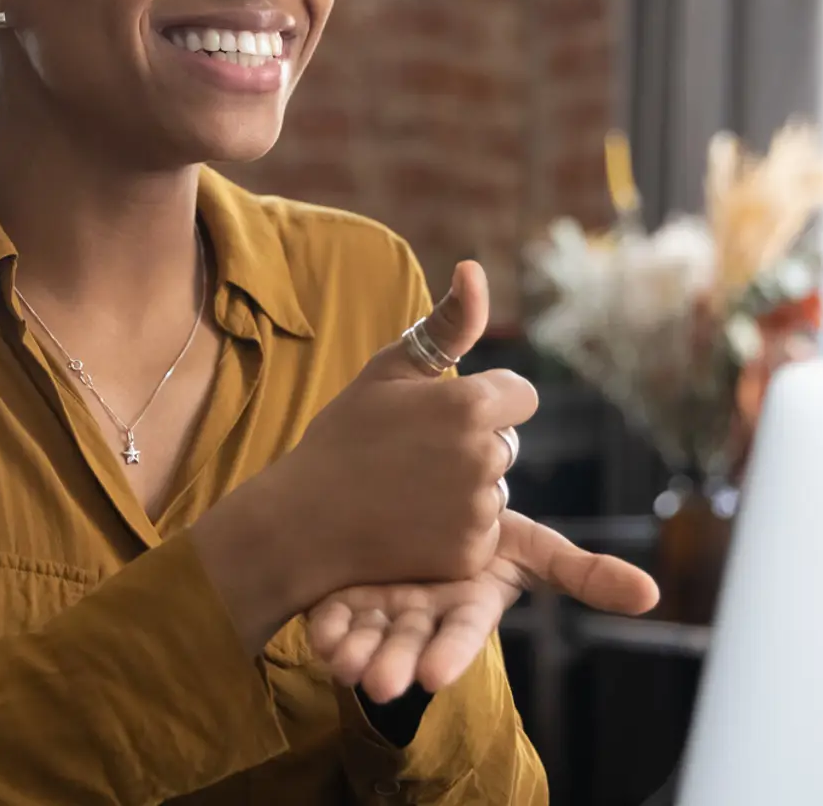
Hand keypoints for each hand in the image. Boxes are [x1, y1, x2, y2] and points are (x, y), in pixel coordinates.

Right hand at [191, 262, 531, 648]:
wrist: (302, 521)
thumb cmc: (344, 436)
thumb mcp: (390, 369)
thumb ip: (447, 323)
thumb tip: (475, 268)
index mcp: (471, 404)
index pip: (521, 396)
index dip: (487, 401)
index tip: (442, 413)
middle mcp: (485, 456)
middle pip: (507, 442)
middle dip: (474, 444)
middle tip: (413, 455)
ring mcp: (479, 509)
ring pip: (494, 488)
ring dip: (466, 488)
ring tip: (407, 490)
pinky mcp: (471, 554)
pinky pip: (483, 531)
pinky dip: (456, 531)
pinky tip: (411, 524)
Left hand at [305, 510, 662, 701]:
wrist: (423, 500)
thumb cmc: (484, 531)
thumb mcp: (531, 545)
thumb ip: (584, 572)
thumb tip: (652, 595)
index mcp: (470, 601)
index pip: (465, 633)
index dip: (451, 653)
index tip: (434, 679)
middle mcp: (426, 611)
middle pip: (411, 644)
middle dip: (396, 664)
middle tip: (380, 683)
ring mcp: (386, 607)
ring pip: (370, 637)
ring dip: (358, 653)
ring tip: (345, 664)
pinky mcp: (348, 595)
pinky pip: (334, 615)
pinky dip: (328, 627)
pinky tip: (319, 634)